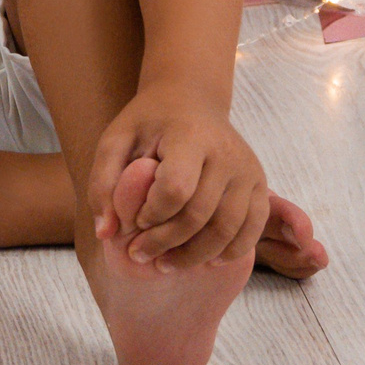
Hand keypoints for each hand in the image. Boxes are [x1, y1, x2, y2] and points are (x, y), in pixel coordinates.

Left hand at [88, 90, 270, 271]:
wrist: (191, 100)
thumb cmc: (149, 124)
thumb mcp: (116, 141)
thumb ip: (103, 183)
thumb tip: (106, 233)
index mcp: (190, 136)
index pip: (175, 189)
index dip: (152, 215)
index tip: (134, 221)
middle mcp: (226, 152)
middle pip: (200, 214)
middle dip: (166, 243)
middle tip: (140, 256)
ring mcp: (248, 169)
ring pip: (228, 229)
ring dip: (195, 256)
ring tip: (166, 264)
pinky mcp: (260, 184)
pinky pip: (252, 229)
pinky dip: (230, 252)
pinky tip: (205, 261)